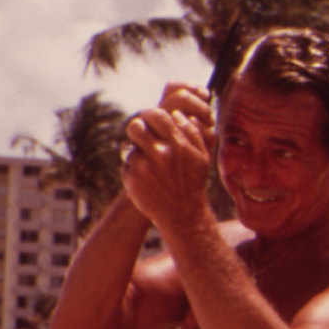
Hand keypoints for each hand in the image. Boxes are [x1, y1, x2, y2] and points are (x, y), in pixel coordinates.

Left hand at [121, 84, 214, 227]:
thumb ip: (192, 132)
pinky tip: (146, 179)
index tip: (149, 119)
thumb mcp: (201, 156)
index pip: (155, 115)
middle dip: (137, 129)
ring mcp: (144, 167)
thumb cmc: (193, 182)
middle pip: (135, 126)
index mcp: (178, 143)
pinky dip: (134, 170)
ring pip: (129, 147)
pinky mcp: (133, 180)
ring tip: (147, 162)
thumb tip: (176, 113)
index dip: (150, 115)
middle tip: (141, 134)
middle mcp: (160, 153)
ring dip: (136, 152)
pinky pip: (127, 165)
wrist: (182, 214)